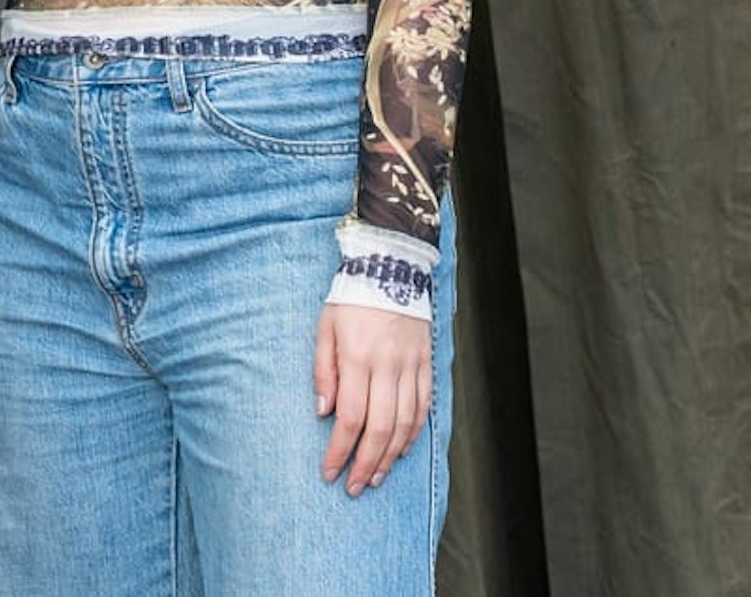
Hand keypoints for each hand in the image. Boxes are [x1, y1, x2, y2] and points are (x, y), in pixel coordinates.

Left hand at [313, 304, 429, 496]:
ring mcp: (411, 365)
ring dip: (390, 456)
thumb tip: (323, 412)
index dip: (339, 451)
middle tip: (353, 486)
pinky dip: (413, 433)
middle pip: (380, 428)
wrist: (391, 264)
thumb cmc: (351, 298)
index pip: (349, 418)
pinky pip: (424, 406)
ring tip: (375, 476)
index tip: (329, 472)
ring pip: (405, 423)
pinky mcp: (426, 362)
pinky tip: (400, 449)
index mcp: (358, 357)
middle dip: (365, 463)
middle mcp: (387, 365)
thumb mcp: (325, 327)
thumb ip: (324, 370)